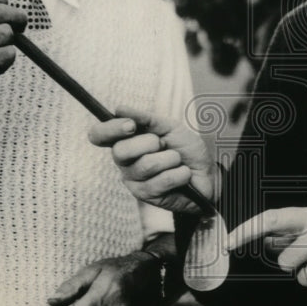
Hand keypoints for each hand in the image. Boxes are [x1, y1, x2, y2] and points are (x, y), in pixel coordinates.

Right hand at [88, 105, 218, 213]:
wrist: (207, 174)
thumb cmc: (185, 150)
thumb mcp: (170, 128)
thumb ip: (146, 119)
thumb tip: (119, 109)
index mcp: (125, 142)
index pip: (99, 135)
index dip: (110, 129)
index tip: (131, 125)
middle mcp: (124, 162)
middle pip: (120, 151)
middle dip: (149, 143)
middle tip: (163, 145)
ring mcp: (133, 180)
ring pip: (145, 165)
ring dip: (170, 159)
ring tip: (177, 161)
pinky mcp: (146, 196)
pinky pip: (162, 180)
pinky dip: (180, 173)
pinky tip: (183, 175)